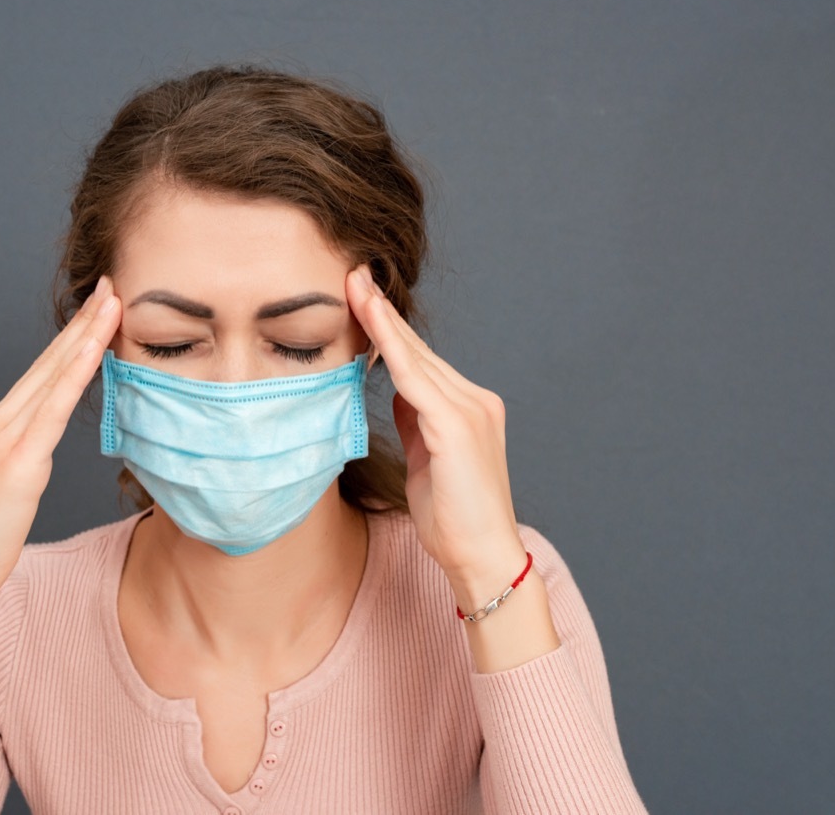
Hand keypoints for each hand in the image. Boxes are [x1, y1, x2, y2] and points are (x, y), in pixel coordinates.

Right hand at [0, 276, 121, 609]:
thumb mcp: (14, 479)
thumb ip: (31, 449)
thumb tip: (53, 434)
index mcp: (1, 423)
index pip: (46, 369)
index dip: (74, 334)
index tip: (101, 305)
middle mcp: (1, 421)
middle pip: (51, 361)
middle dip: (84, 321)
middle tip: (112, 285)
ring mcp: (7, 438)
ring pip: (54, 377)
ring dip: (85, 337)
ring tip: (112, 305)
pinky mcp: (18, 462)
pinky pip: (53, 411)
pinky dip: (75, 377)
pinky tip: (94, 354)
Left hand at [345, 266, 527, 608]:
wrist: (481, 559)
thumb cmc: (453, 520)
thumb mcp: (426, 462)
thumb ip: (415, 423)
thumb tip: (395, 393)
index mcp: (469, 410)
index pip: (422, 362)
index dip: (390, 329)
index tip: (361, 296)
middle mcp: (476, 401)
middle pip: (420, 350)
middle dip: (383, 311)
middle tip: (352, 274)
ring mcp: (472, 410)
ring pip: (417, 357)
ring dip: (383, 319)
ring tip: (355, 285)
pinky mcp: (459, 426)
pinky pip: (416, 378)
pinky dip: (392, 347)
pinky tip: (372, 322)